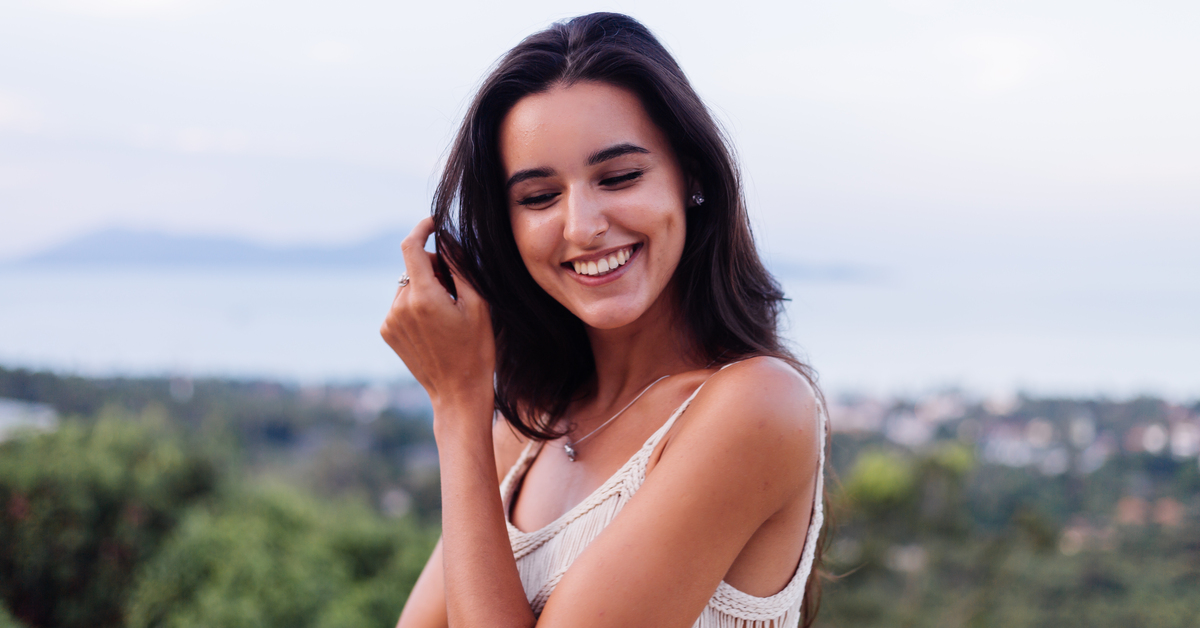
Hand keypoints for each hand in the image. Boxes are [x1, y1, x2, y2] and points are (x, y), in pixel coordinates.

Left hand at [380, 217, 495, 413]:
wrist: (458, 393)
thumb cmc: (476, 349)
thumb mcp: (478, 305)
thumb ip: (460, 267)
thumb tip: (446, 239)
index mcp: (423, 297)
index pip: (411, 247)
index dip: (422, 229)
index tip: (434, 223)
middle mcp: (400, 307)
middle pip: (413, 268)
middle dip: (434, 268)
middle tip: (458, 288)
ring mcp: (390, 321)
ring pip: (407, 286)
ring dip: (425, 288)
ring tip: (447, 313)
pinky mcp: (387, 332)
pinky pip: (401, 305)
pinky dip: (416, 305)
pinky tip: (434, 326)